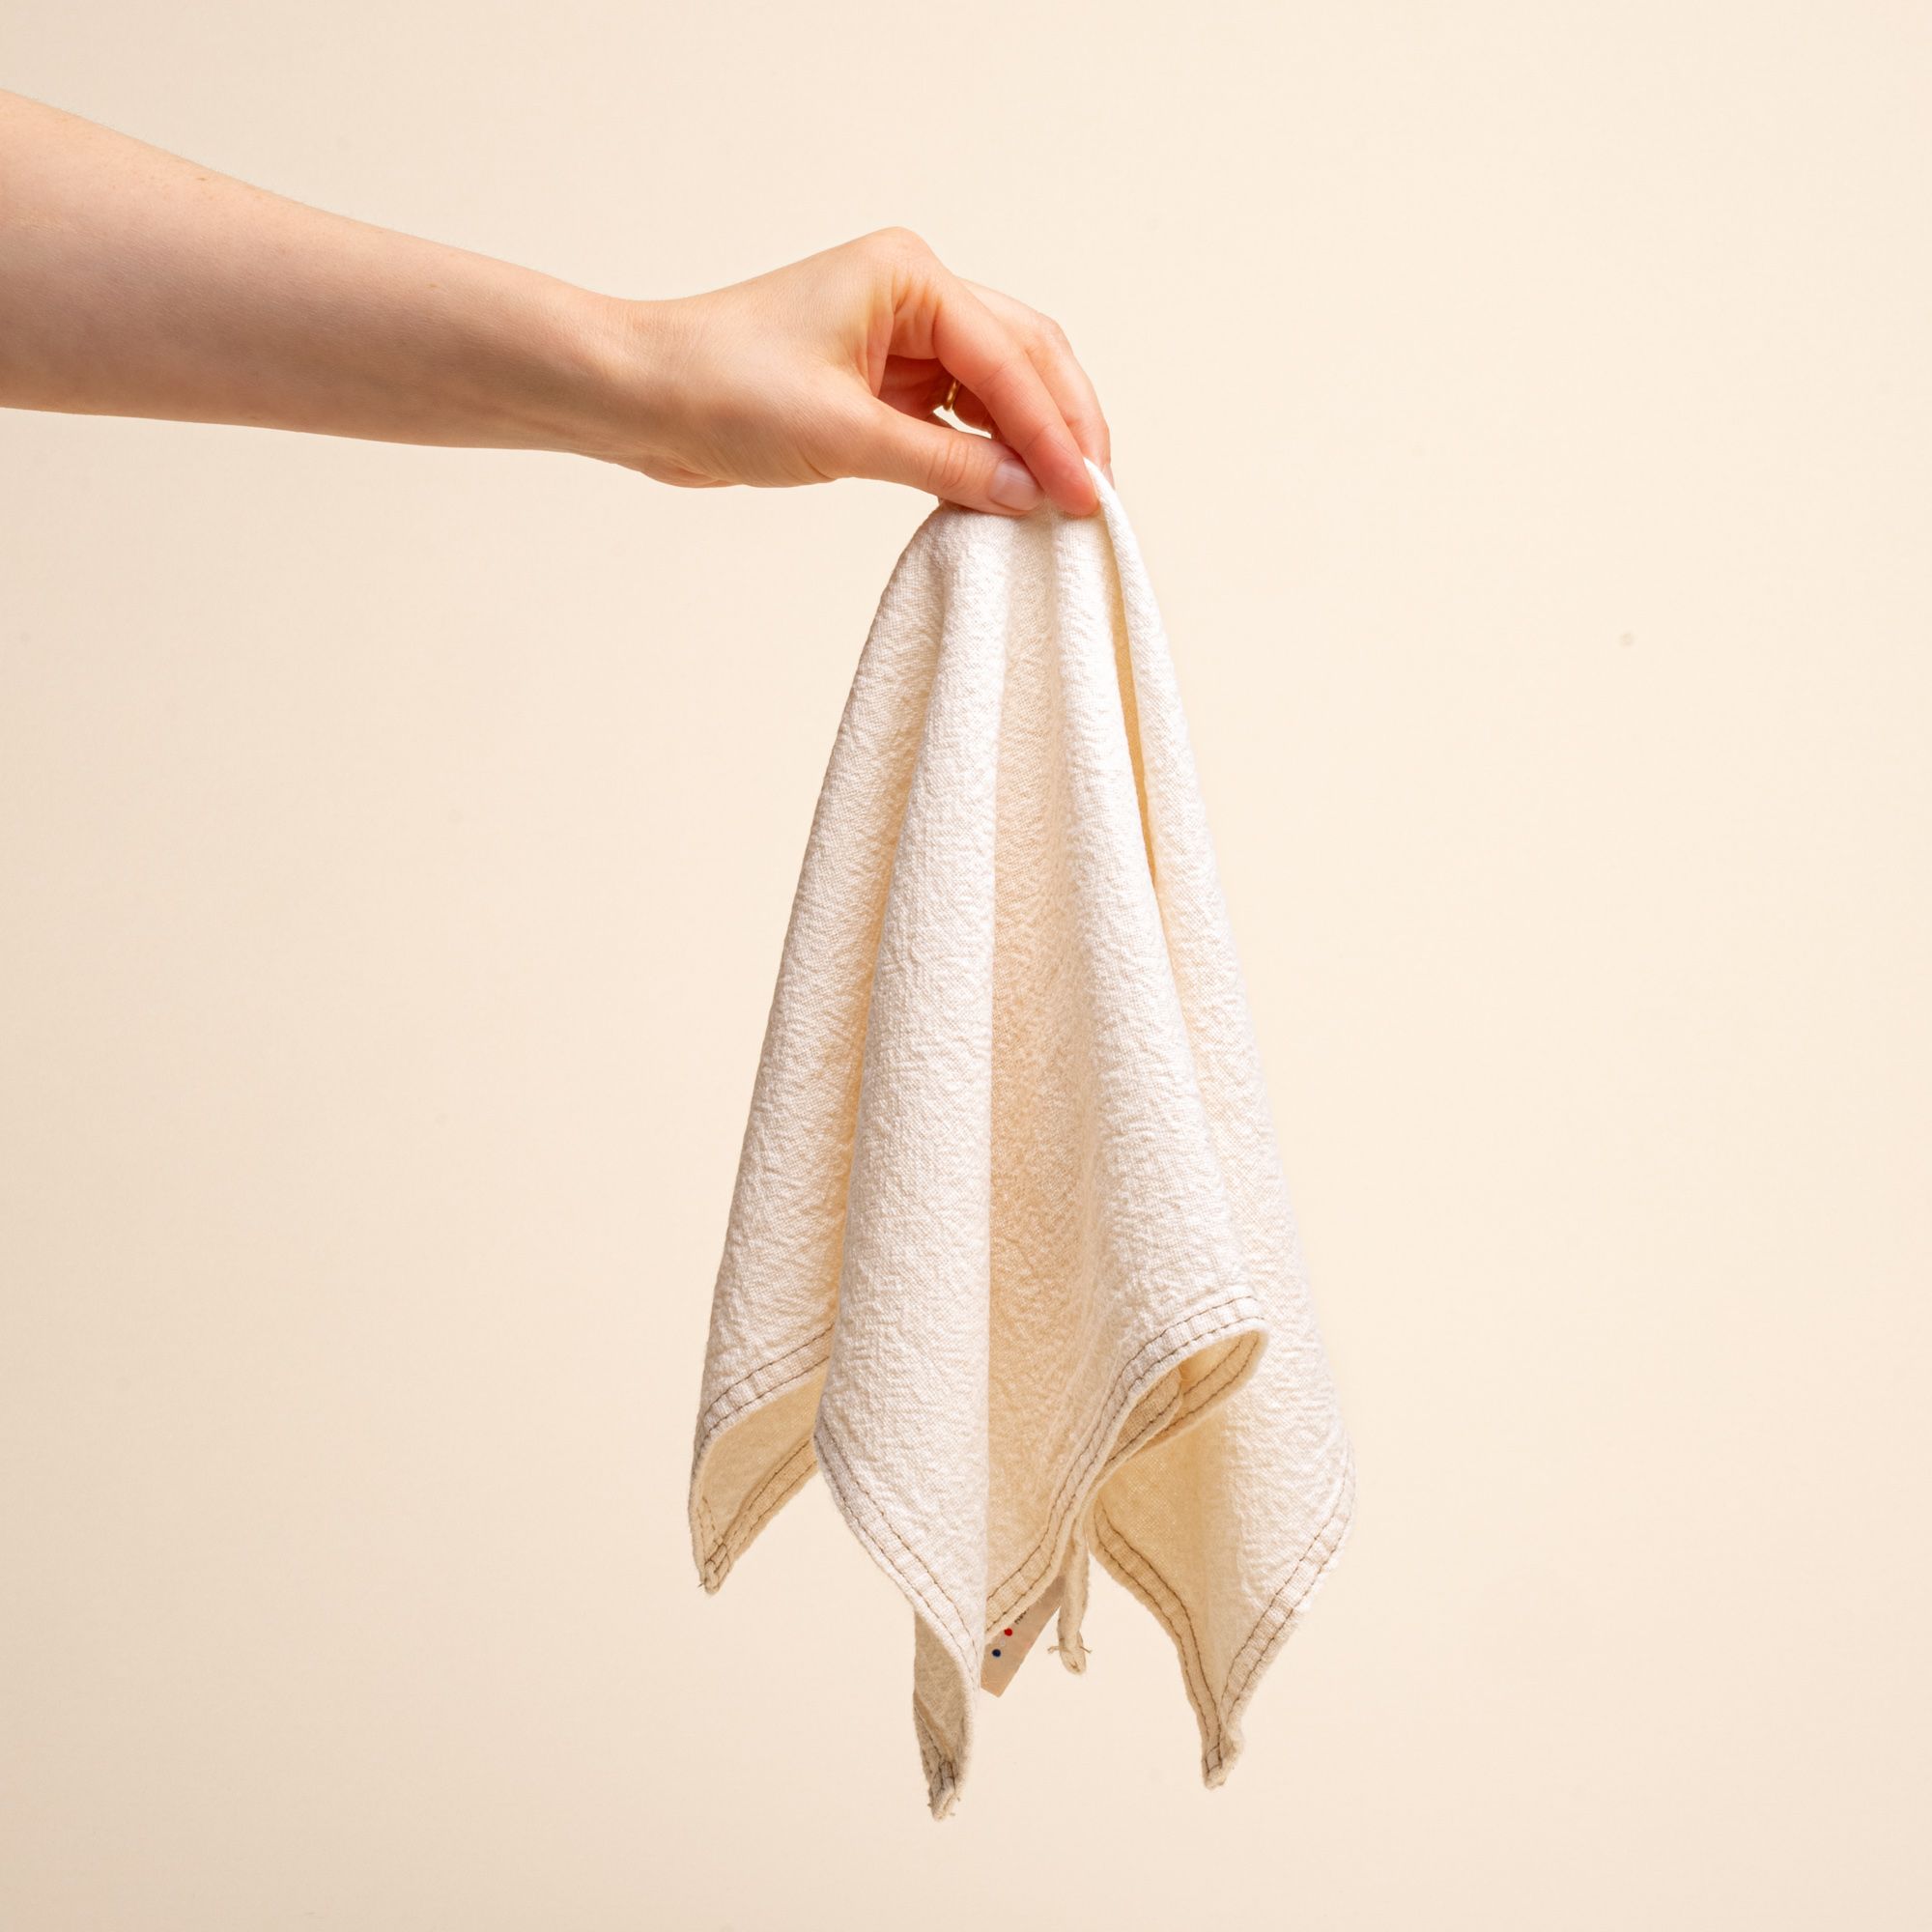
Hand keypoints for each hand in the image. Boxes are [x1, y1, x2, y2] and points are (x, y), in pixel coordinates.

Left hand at [603, 228, 1108, 518]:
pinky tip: (1008, 496)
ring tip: (1063, 505)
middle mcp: (915, 296)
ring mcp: (900, 339)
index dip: (1056, 434)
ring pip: (1000, 389)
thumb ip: (946, 466)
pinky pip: (959, 418)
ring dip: (1033, 443)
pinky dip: (988, 456)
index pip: (1012, 361)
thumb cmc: (719, 389)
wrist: (639, 397)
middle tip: (1096, 500)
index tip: (1088, 498)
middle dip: (1065, 429)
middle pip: (1027, 359)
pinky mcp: (882, 383)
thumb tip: (1028, 495)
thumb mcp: (844, 436)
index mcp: (910, 278)